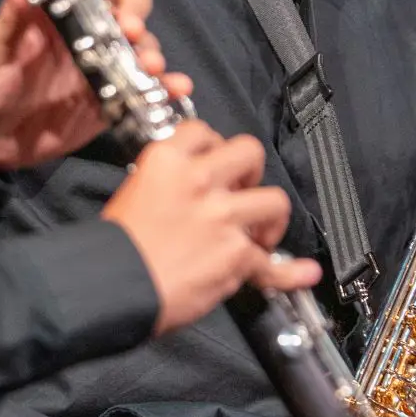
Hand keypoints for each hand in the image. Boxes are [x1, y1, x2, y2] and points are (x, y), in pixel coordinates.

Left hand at [0, 0, 192, 171]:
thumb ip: (9, 21)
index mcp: (54, 11)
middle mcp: (84, 31)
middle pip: (125, 5)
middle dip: (134, 12)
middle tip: (129, 31)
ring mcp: (102, 64)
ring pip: (140, 45)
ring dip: (151, 50)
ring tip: (150, 66)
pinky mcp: (111, 99)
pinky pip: (145, 87)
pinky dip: (166, 86)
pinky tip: (176, 88)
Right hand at [106, 120, 315, 331]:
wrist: (113, 284)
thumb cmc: (116, 248)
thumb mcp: (132, 192)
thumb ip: (168, 183)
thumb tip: (190, 190)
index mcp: (166, 161)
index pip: (203, 132)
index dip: (214, 148)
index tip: (216, 162)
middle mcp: (198, 181)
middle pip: (249, 153)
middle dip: (251, 171)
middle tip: (242, 190)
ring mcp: (221, 216)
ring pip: (274, 200)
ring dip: (270, 218)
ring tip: (259, 233)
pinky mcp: (235, 254)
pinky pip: (273, 263)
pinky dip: (290, 273)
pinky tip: (302, 273)